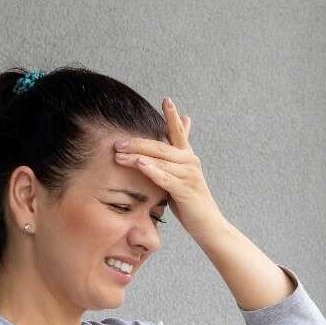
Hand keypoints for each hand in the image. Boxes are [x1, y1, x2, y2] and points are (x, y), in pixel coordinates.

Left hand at [113, 97, 226, 239]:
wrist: (208, 225)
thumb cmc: (190, 201)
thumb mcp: (181, 176)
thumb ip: (174, 158)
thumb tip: (170, 141)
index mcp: (188, 156)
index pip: (178, 132)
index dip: (172, 116)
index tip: (166, 99)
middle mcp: (190, 161)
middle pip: (160, 146)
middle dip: (137, 142)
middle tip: (117, 141)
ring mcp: (189, 175)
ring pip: (160, 160)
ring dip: (137, 156)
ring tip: (118, 153)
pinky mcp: (186, 190)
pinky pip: (165, 177)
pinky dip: (151, 170)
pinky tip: (139, 164)